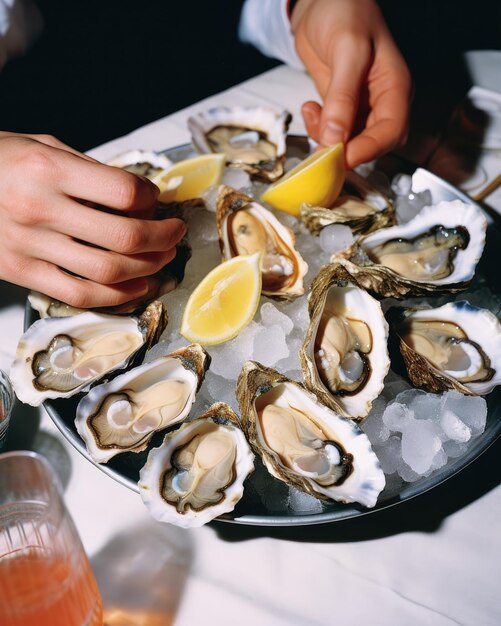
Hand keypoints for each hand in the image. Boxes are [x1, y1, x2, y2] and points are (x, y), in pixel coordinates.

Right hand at [0, 132, 185, 307]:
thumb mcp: (43, 146)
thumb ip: (90, 171)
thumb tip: (138, 194)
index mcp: (47, 170)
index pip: (124, 192)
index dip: (151, 198)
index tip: (155, 199)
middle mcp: (39, 210)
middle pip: (124, 237)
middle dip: (163, 237)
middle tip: (174, 232)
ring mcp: (30, 247)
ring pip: (108, 271)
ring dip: (148, 267)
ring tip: (162, 257)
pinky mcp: (23, 273)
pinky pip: (81, 295)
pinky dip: (118, 295)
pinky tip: (138, 285)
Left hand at [291, 0, 411, 167]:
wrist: (321, 0)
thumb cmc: (345, 9)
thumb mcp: (348, 50)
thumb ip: (342, 96)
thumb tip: (335, 138)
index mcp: (395, 87)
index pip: (391, 131)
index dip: (368, 149)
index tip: (341, 157)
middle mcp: (382, 101)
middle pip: (372, 143)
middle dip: (346, 149)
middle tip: (320, 146)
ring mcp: (361, 106)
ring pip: (350, 141)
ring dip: (328, 139)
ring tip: (312, 114)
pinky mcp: (340, 108)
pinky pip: (332, 131)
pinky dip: (318, 129)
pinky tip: (309, 109)